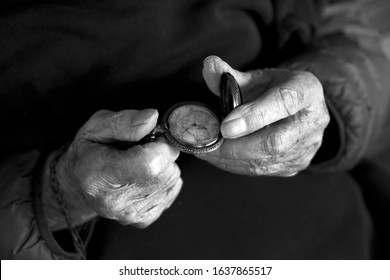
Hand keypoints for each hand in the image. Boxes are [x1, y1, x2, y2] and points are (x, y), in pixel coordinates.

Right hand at [51, 109, 181, 227]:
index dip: (161, 146)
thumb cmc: (90, 151)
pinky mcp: (143, 219)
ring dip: (164, 166)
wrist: (79, 184)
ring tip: (140, 162)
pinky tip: (144, 176)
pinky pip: (171, 191)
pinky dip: (164, 180)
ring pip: (171, 180)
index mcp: (98, 175)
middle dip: (162, 154)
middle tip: (144, 148)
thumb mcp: (96, 126)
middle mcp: (114, 201)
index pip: (149, 164)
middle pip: (165, 172)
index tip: (155, 137)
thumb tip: (151, 118)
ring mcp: (130, 214)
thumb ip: (124, 121)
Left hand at [197, 56, 329, 175]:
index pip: (284, 102)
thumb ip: (230, 74)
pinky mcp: (297, 163)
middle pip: (275, 142)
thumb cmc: (275, 89)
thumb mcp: (257, 77)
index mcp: (306, 89)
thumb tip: (208, 64)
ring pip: (266, 161)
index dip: (254, 116)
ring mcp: (307, 146)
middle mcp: (313, 121)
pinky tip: (220, 158)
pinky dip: (237, 166)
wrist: (299, 107)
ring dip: (231, 160)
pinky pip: (264, 170)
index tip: (225, 127)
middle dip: (235, 147)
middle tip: (206, 145)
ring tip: (206, 152)